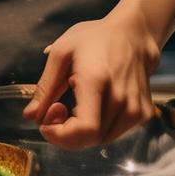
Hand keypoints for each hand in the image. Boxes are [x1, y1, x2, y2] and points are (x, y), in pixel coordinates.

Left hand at [21, 6, 158, 148]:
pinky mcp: (143, 114)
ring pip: (100, 140)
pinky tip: (94, 106)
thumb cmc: (95, 40)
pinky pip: (113, 134)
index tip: (46, 123)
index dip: (61, 136)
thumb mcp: (62, 53)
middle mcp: (121, 98)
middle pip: (89, 139)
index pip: (85, 129)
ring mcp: (135, 108)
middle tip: (57, 108)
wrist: (133, 35)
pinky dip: (98, 128)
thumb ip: (45, 87)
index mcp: (96, 81)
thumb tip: (31, 116)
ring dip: (81, 131)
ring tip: (77, 103)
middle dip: (65, 132)